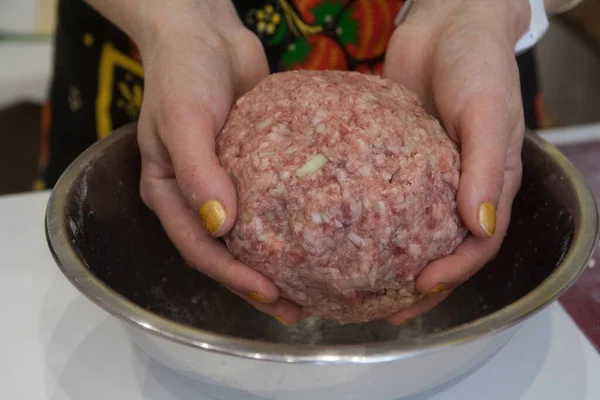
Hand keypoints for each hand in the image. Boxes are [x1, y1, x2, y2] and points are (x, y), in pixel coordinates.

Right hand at [132, 1, 303, 323]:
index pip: (199, 247)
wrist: (206, 32)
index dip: (231, 275)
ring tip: (311, 289)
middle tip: (295, 307)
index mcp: (171, 194)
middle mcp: (199, 196)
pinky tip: (320, 236)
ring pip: (252, 234)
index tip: (267, 292)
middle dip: (257, 284)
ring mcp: (228, 183)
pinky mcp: (256, 168)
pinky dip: (292, 222)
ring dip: (277, 264)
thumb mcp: (182, 119)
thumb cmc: (183, 72)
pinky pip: (274, 201)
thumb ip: (197, 171)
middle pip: (227, 252)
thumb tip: (221, 225)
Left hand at [383, 0, 529, 323]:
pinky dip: (362, 216)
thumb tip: (477, 228)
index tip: (421, 289)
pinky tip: (335, 229)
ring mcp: (421, 177)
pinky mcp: (391, 159)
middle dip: (414, 285)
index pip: (476, 246)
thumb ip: (487, 169)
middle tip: (382, 307)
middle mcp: (454, 188)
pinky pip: (377, 193)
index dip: (453, 273)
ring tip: (353, 284)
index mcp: (488, 185)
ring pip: (405, 229)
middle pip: (438, 249)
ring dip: (384, 260)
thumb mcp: (490, 113)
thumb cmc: (479, 64)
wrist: (446, 24)